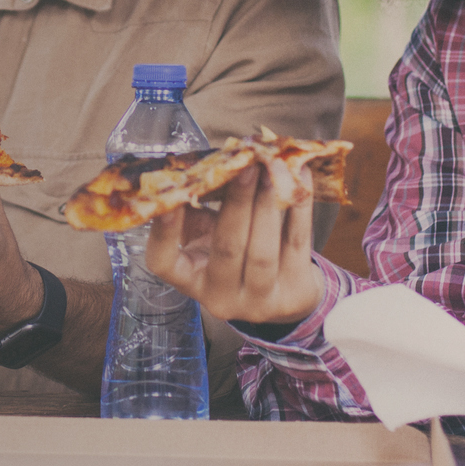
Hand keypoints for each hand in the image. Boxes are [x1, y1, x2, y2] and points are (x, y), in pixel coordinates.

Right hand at [144, 164, 322, 326]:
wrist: (284, 294)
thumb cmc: (236, 252)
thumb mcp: (207, 236)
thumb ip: (198, 208)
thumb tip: (201, 166)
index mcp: (189, 278)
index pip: (163, 262)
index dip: (163, 232)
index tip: (171, 199)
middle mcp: (220, 296)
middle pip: (227, 249)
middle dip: (238, 202)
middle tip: (246, 165)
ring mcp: (259, 300)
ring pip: (263, 251)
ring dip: (268, 204)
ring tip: (273, 168)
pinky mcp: (295, 293)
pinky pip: (297, 244)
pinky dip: (299, 207)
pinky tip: (300, 177)